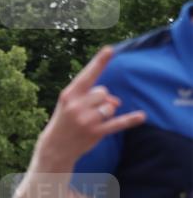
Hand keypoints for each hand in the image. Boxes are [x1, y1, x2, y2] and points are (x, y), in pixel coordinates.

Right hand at [42, 46, 145, 164]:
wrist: (55, 147)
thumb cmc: (64, 120)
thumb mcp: (71, 103)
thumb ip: (91, 96)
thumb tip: (116, 102)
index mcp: (69, 95)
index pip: (87, 75)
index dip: (99, 62)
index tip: (110, 50)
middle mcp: (77, 106)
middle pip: (103, 92)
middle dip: (101, 99)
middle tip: (88, 110)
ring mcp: (86, 120)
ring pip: (110, 106)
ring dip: (106, 111)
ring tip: (93, 120)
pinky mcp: (95, 133)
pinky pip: (117, 123)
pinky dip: (130, 120)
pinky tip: (141, 116)